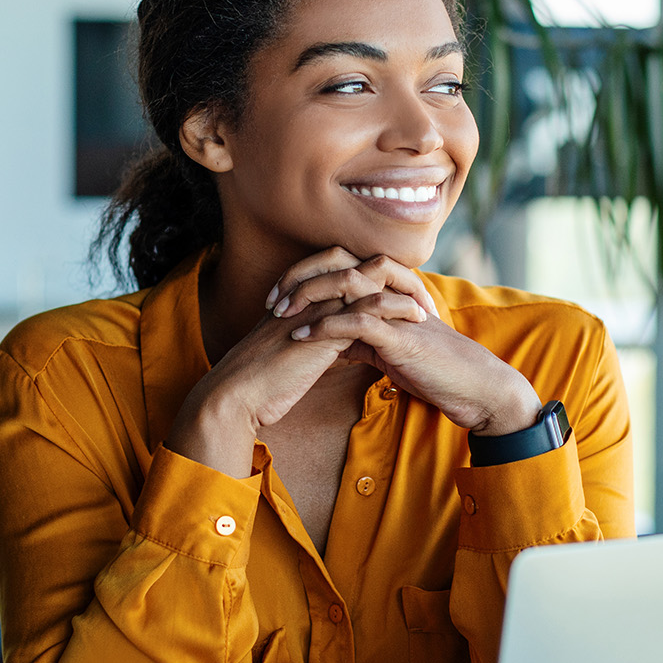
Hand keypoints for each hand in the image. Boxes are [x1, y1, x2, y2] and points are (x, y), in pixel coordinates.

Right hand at [166, 247, 433, 476]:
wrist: (235, 397)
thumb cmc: (259, 383)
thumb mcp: (290, 356)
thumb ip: (312, 343)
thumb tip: (335, 348)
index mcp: (299, 299)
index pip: (342, 271)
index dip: (372, 280)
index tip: (400, 296)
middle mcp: (307, 296)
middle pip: (357, 265)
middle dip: (392, 276)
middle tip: (420, 292)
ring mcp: (315, 309)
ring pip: (366, 280)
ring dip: (401, 289)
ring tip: (426, 305)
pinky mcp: (324, 329)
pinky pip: (368, 309)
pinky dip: (396, 311)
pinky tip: (417, 319)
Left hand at [287, 287, 541, 437]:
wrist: (473, 387)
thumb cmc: (434, 370)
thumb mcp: (388, 351)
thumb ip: (361, 339)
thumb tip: (328, 342)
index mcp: (388, 292)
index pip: (340, 267)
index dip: (306, 276)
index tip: (276, 296)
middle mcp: (392, 292)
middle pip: (338, 263)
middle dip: (300, 277)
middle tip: (271, 299)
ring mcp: (397, 310)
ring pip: (346, 284)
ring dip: (308, 296)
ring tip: (280, 314)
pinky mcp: (401, 334)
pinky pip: (357, 321)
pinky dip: (326, 327)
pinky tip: (303, 337)